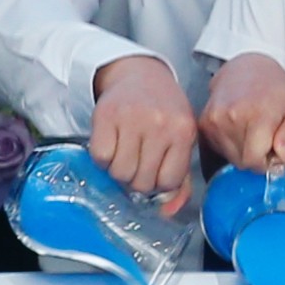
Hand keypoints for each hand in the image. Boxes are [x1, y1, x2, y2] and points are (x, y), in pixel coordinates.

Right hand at [85, 55, 198, 205]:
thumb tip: (167, 211)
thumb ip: (179, 178)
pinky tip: (111, 145)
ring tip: (124, 154)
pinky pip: (100, 157)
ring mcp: (132, 118)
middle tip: (137, 163)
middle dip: (137, 179)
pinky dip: (102, 158)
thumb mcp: (180, 138)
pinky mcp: (106, 115)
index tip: (154, 172)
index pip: (168, 182)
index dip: (158, 184)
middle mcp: (160, 124)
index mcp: (183, 131)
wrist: (139, 74)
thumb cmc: (163, 110)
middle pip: (142, 182)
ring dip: (118, 170)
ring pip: (120, 173)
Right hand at [197, 54, 284, 177]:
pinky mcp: (204, 123)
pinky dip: (230, 145)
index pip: (254, 160)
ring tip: (253, 130)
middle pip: (242, 161)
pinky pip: (218, 149)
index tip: (273, 154)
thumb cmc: (274, 86)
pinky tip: (240, 129)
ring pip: (229, 157)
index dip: (266, 163)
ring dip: (243, 151)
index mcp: (257, 113)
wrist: (246, 66)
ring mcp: (214, 119)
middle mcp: (231, 116)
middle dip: (256, 156)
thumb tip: (284, 157)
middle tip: (265, 138)